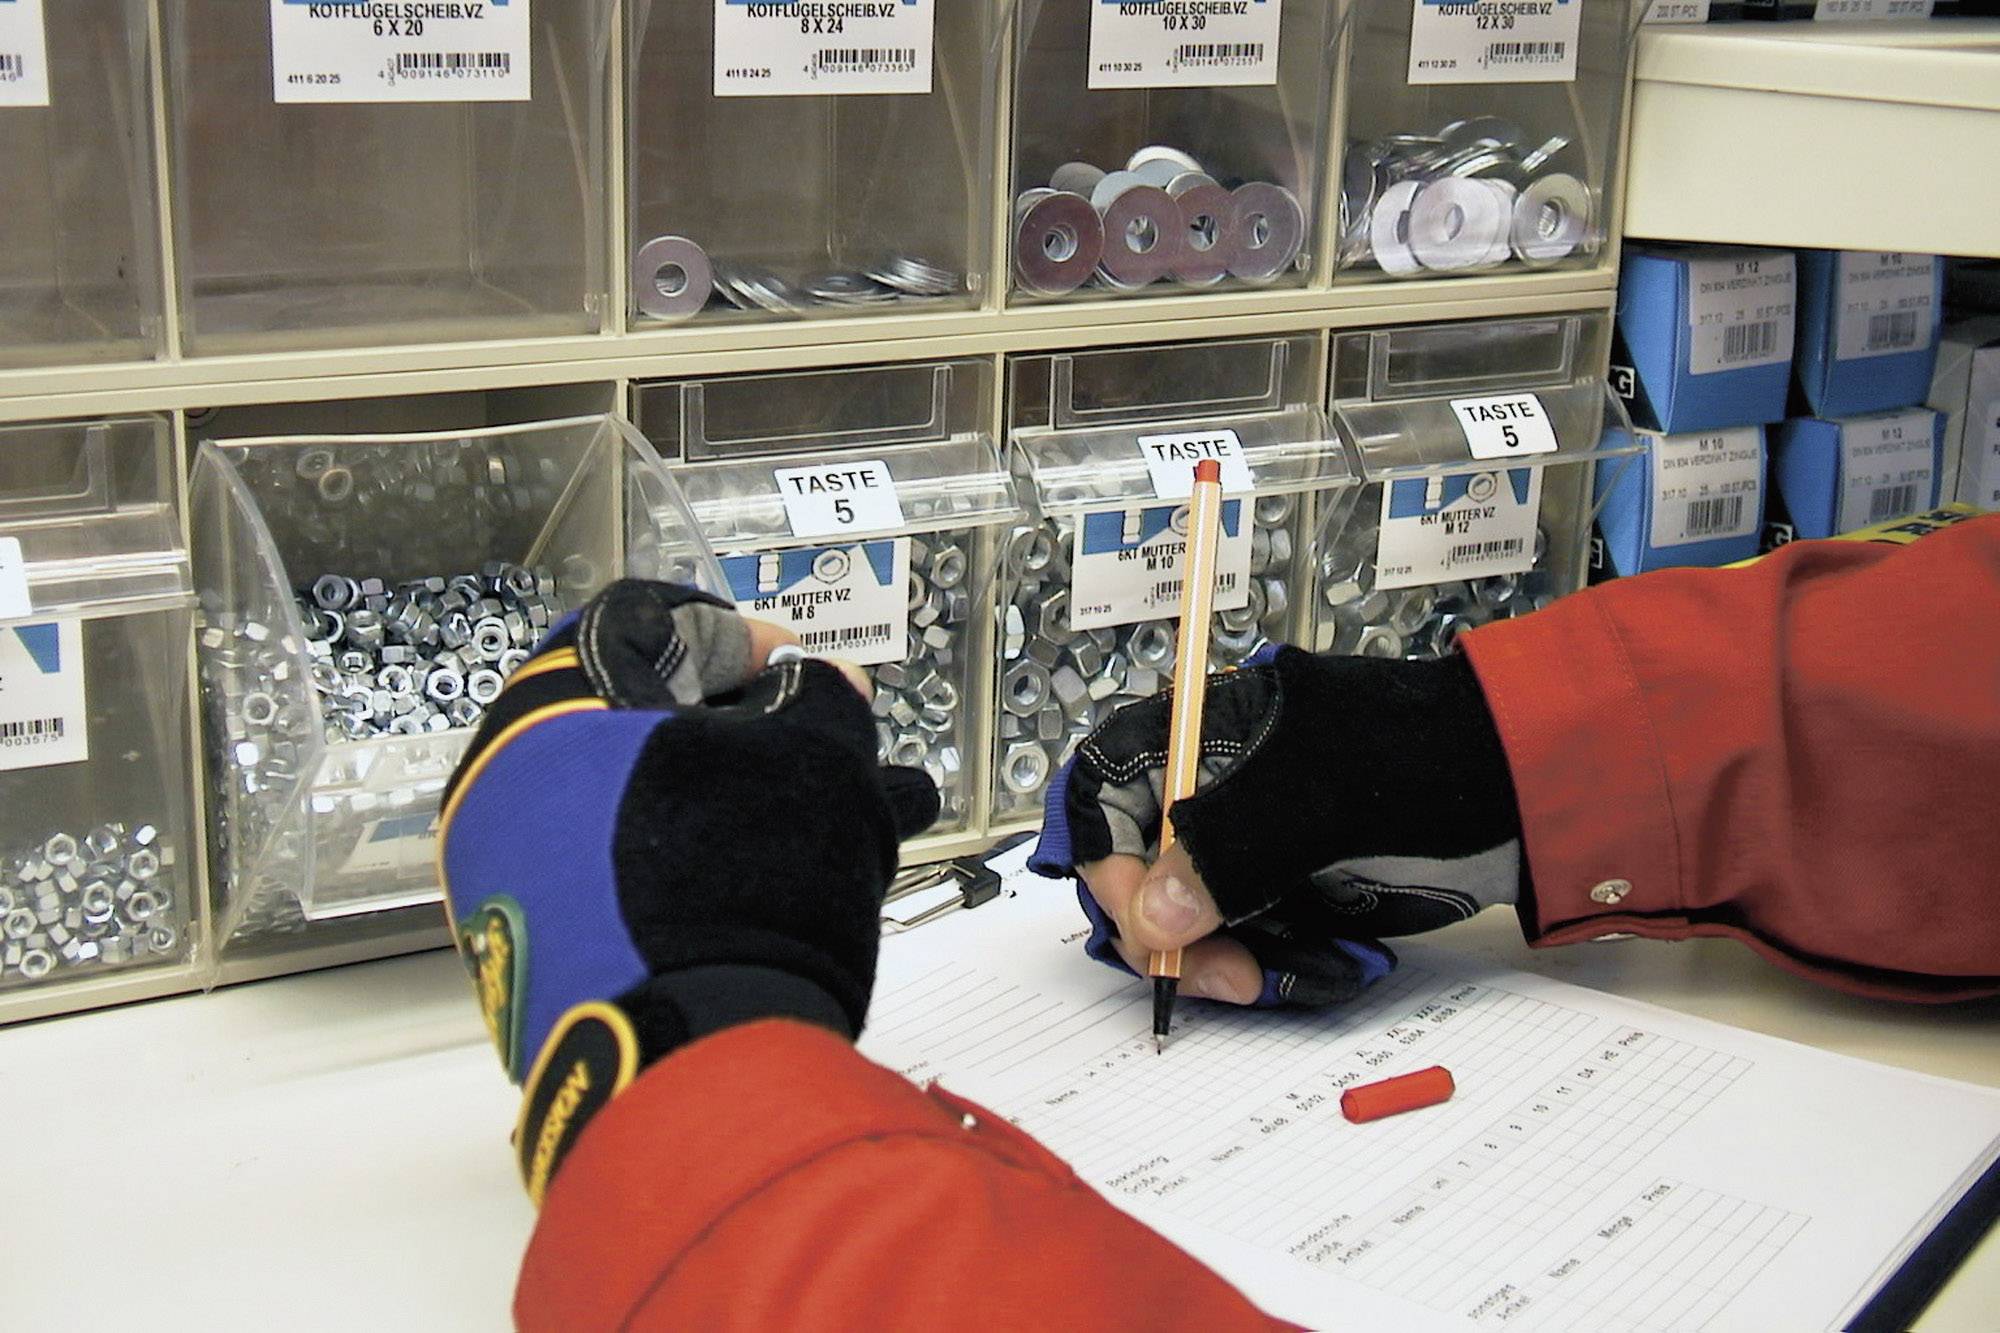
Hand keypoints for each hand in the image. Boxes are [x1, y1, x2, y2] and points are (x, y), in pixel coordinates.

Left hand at [439, 579, 938, 1200]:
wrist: (694, 1067)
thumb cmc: (740, 896)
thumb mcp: (814, 755)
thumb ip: (820, 696)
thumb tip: (818, 690)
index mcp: (544, 715)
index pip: (642, 628)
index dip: (740, 638)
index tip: (797, 670)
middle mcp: (500, 794)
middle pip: (634, 726)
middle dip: (743, 735)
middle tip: (811, 751)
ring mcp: (507, 885)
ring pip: (636, 814)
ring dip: (730, 809)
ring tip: (822, 833)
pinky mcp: (533, 961)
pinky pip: (618, 885)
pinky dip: (690, 874)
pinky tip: (770, 891)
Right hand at [1031, 648, 1522, 1005]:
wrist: (1529, 797)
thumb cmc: (1435, 763)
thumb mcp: (1325, 800)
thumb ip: (1230, 851)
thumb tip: (1155, 914)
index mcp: (1205, 732)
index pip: (1104, 797)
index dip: (1112, 866)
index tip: (1154, 925)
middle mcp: (1214, 789)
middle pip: (1136, 872)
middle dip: (1171, 934)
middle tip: (1229, 975)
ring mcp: (1250, 843)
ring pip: (1186, 923)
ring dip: (1227, 962)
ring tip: (1292, 972)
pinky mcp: (1286, 890)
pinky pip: (1243, 945)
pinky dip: (1272, 969)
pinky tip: (1321, 966)